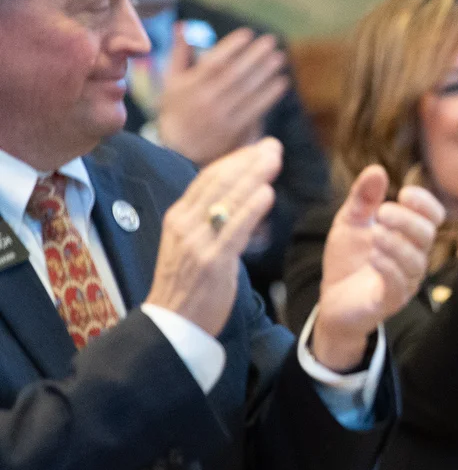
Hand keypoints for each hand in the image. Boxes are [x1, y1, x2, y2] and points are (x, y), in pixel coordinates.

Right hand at [145, 138, 281, 335]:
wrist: (171, 324)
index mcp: (179, 217)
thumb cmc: (187, 286)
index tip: (258, 148)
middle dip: (247, 161)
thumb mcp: (192, 244)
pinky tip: (267, 193)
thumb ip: (210, 221)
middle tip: (273, 145)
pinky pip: (233, 230)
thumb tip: (236, 200)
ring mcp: (197, 242)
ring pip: (226, 200)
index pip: (207, 178)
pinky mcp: (212, 261)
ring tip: (275, 158)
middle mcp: (184, 224)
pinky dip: (251, 209)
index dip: (234, 160)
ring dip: (253, 176)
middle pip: (218, 182)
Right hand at [156, 26, 288, 165]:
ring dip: (266, 73)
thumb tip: (183, 25)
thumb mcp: (171, 82)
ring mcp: (221, 116)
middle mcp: (205, 100)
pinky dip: (270, 95)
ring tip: (280, 58)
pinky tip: (282, 82)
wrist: (179, 150)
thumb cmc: (176, 110)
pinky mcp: (235, 130)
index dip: (232, 46)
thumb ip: (180, 53)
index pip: (213, 62)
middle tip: (271, 42)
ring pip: (247, 91)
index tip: (248, 33)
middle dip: (254, 56)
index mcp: (189, 86)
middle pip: (235, 74)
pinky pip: (256, 109)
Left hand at [311, 164, 445, 370]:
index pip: (433, 217)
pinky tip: (374, 256)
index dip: (425, 203)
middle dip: (407, 220)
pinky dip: (388, 267)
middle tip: (382, 212)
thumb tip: (377, 169)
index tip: (404, 192)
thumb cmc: (348, 260)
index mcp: (410, 236)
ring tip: (375, 234)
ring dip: (396, 244)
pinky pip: (399, 284)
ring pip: (415, 261)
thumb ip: (363, 198)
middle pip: (427, 236)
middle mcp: (414, 258)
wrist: (332, 299)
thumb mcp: (350, 221)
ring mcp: (405, 281)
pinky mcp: (390, 301)